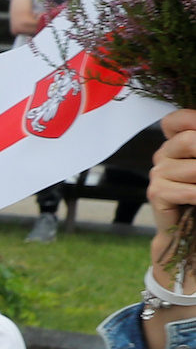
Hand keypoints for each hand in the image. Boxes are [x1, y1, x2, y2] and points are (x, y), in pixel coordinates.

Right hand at [151, 108, 195, 259]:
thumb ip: (195, 146)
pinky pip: (188, 191)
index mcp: (175, 143)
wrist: (188, 228)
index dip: (193, 121)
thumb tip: (195, 142)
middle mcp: (163, 154)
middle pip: (189, 140)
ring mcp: (157, 173)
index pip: (176, 120)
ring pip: (193, 169)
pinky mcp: (156, 193)